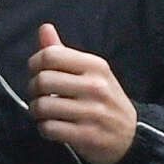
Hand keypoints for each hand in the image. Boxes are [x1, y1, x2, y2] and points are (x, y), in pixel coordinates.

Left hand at [27, 23, 136, 163]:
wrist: (130, 135)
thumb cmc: (104, 99)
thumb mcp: (91, 72)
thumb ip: (63, 52)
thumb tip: (44, 27)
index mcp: (95, 66)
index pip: (50, 55)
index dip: (35, 64)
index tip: (37, 72)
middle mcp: (96, 86)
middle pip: (43, 80)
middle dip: (33, 89)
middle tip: (40, 95)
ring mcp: (93, 112)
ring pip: (43, 106)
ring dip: (36, 111)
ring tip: (44, 112)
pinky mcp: (88, 135)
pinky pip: (49, 128)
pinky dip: (44, 128)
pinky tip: (52, 126)